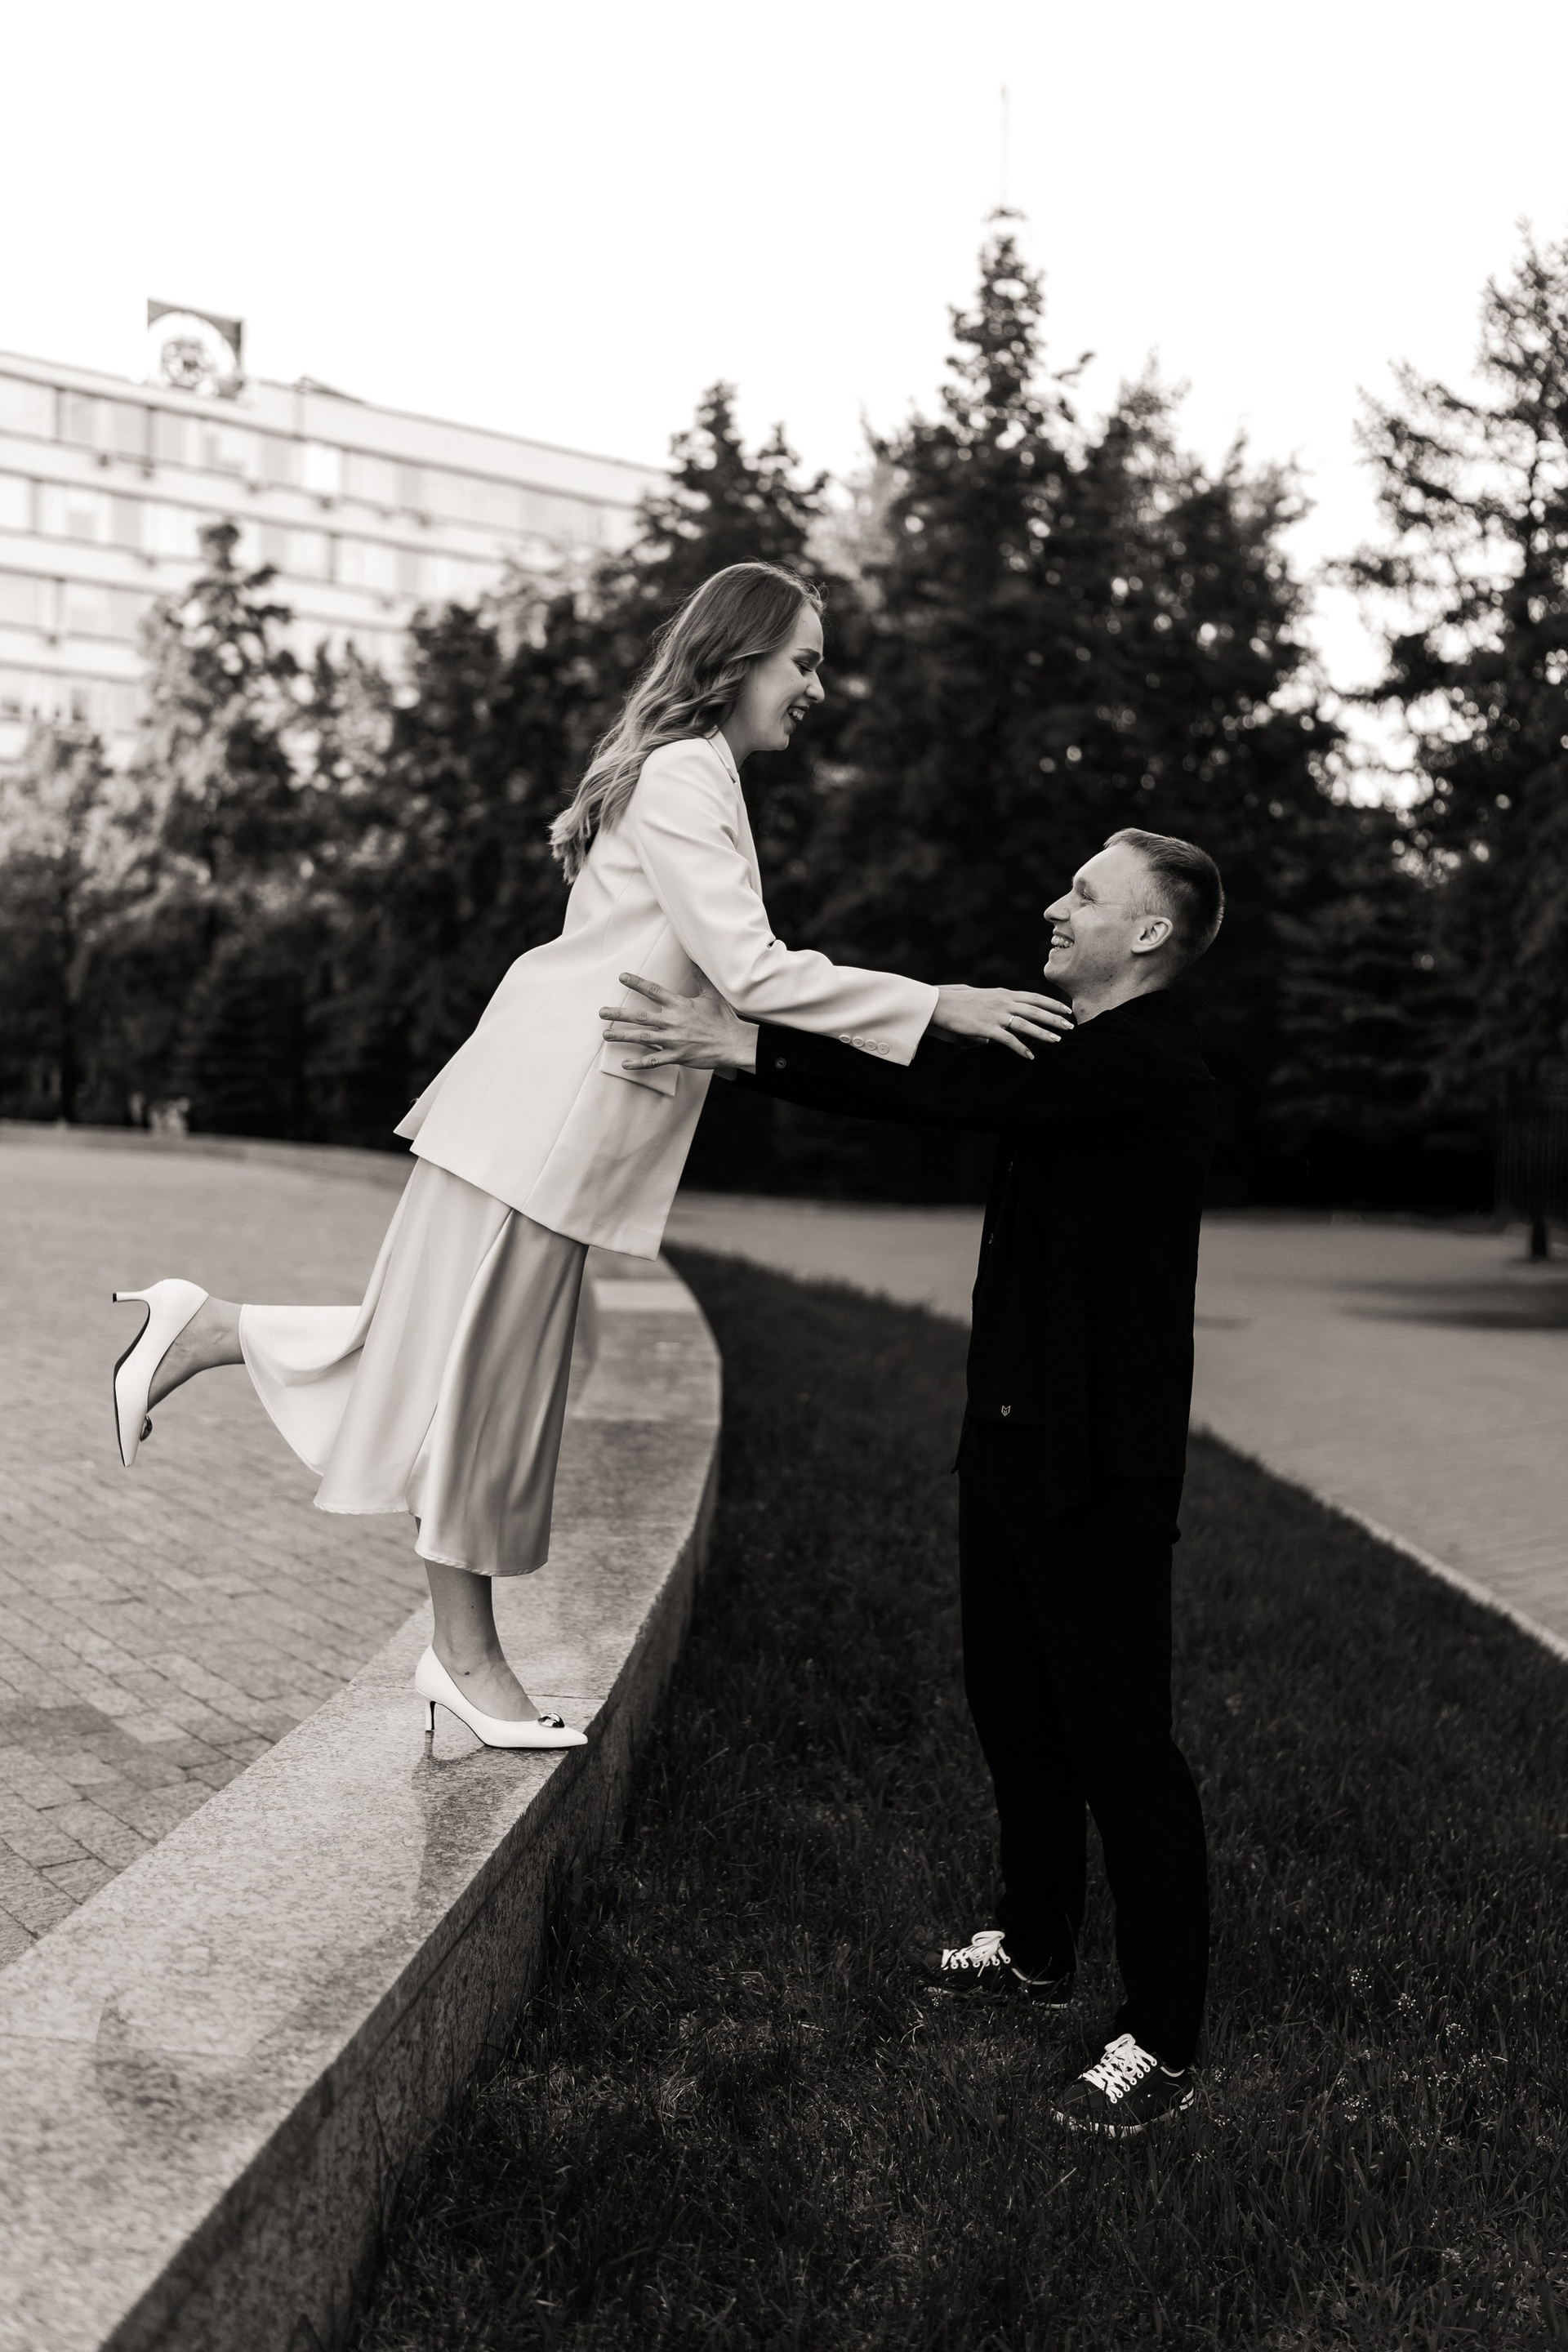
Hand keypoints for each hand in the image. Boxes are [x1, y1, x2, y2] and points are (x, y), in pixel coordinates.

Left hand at [599, 971, 758, 1071]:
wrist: (733, 1043)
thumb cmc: (723, 1019)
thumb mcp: (712, 994)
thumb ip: (700, 977)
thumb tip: (694, 959)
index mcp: (679, 1005)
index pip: (653, 991)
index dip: (636, 983)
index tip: (622, 977)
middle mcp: (673, 1021)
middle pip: (639, 1016)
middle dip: (619, 1013)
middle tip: (602, 1012)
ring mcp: (673, 1040)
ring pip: (641, 1037)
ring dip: (622, 1036)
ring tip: (606, 1034)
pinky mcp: (677, 1056)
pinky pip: (654, 1061)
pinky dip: (638, 1063)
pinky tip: (624, 1064)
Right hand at [930, 984, 1072, 1059]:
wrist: (941, 1004)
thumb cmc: (960, 1002)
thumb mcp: (984, 998)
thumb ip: (998, 1005)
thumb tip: (1006, 1019)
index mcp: (1004, 994)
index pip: (1034, 997)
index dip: (1052, 1004)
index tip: (1066, 1010)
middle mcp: (1004, 1002)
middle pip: (1036, 1010)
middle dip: (1055, 1018)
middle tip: (1070, 1026)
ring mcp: (996, 1014)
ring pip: (1027, 1024)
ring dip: (1043, 1033)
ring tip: (1057, 1041)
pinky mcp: (987, 1028)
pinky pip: (1009, 1040)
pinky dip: (1021, 1049)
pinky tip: (1031, 1056)